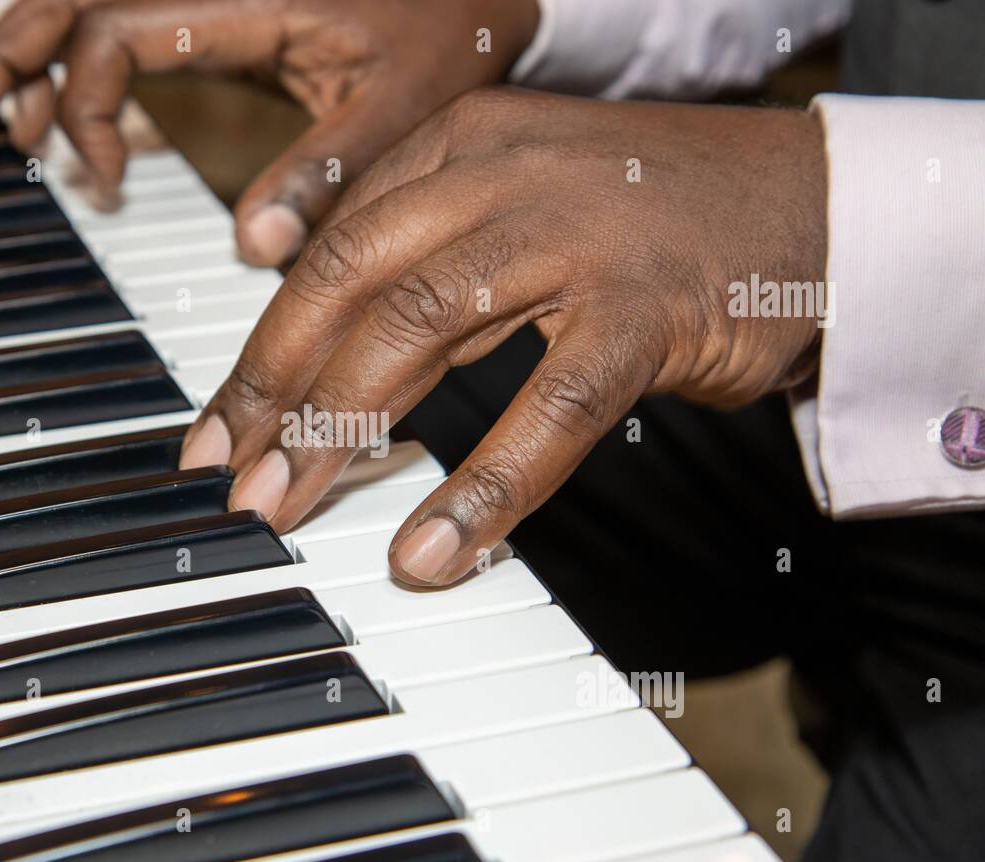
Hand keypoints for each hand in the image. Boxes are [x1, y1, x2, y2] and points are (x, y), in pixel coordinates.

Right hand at [0, 0, 537, 264]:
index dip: (88, 106)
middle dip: (11, 54)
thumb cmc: (453, 31)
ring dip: (34, 49)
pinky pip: (128, 20)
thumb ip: (324, 177)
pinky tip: (68, 107)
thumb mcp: (401, 112)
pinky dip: (86, 60)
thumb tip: (253, 253)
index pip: (119, 31)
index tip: (99, 180)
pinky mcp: (221, 10)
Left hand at [178, 88, 827, 585]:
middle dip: (275, 391)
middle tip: (230, 480)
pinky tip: (432, 548)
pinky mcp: (646, 306)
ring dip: (339, 431)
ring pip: (421, 327)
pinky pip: (546, 405)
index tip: (219, 429)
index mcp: (461, 147)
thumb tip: (329, 364)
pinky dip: (483, 484)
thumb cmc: (650, 221)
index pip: (329, 250)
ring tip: (287, 510)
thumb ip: (428, 265)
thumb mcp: (519, 211)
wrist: (809, 204)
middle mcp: (502, 173)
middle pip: (351, 282)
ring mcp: (576, 234)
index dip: (264, 347)